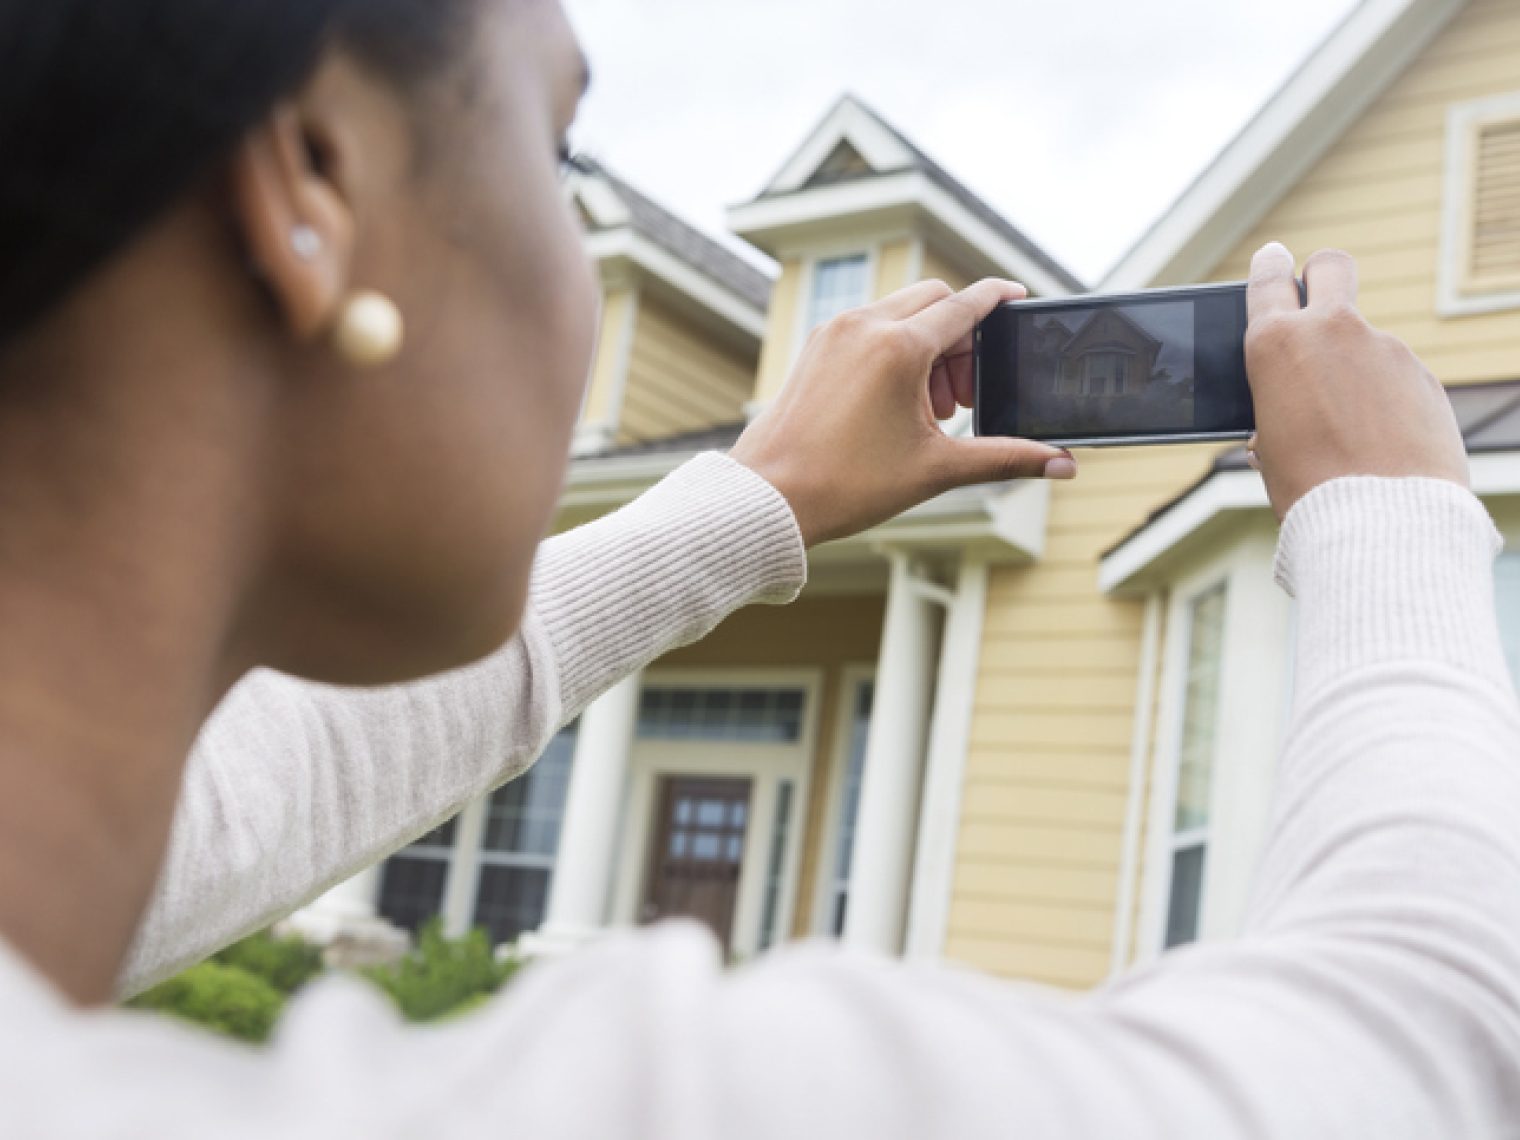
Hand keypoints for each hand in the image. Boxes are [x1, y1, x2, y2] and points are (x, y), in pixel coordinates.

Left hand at [730, 279, 1076, 546]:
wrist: (768, 498)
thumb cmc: (844, 485)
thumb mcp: (935, 469)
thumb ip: (1005, 457)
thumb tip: (1062, 464)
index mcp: (898, 347)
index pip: (966, 304)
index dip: (999, 299)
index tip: (1019, 300)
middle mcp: (865, 325)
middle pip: (936, 301)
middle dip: (963, 338)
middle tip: (966, 394)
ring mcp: (834, 332)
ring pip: (901, 312)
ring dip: (929, 344)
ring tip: (931, 407)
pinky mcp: (816, 346)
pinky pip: (869, 326)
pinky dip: (895, 348)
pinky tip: (897, 400)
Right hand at [1244, 243, 1468, 520]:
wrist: (1381, 521)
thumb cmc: (1310, 490)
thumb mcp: (1269, 446)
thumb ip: (1276, 407)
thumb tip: (1288, 410)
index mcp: (1276, 344)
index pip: (1269, 278)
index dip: (1270, 266)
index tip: (1274, 260)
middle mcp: (1333, 332)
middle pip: (1331, 266)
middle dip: (1321, 274)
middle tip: (1317, 296)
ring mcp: (1386, 349)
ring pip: (1366, 342)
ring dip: (1356, 368)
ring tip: (1350, 430)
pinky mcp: (1423, 377)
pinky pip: (1397, 378)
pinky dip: (1387, 400)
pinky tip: (1382, 442)